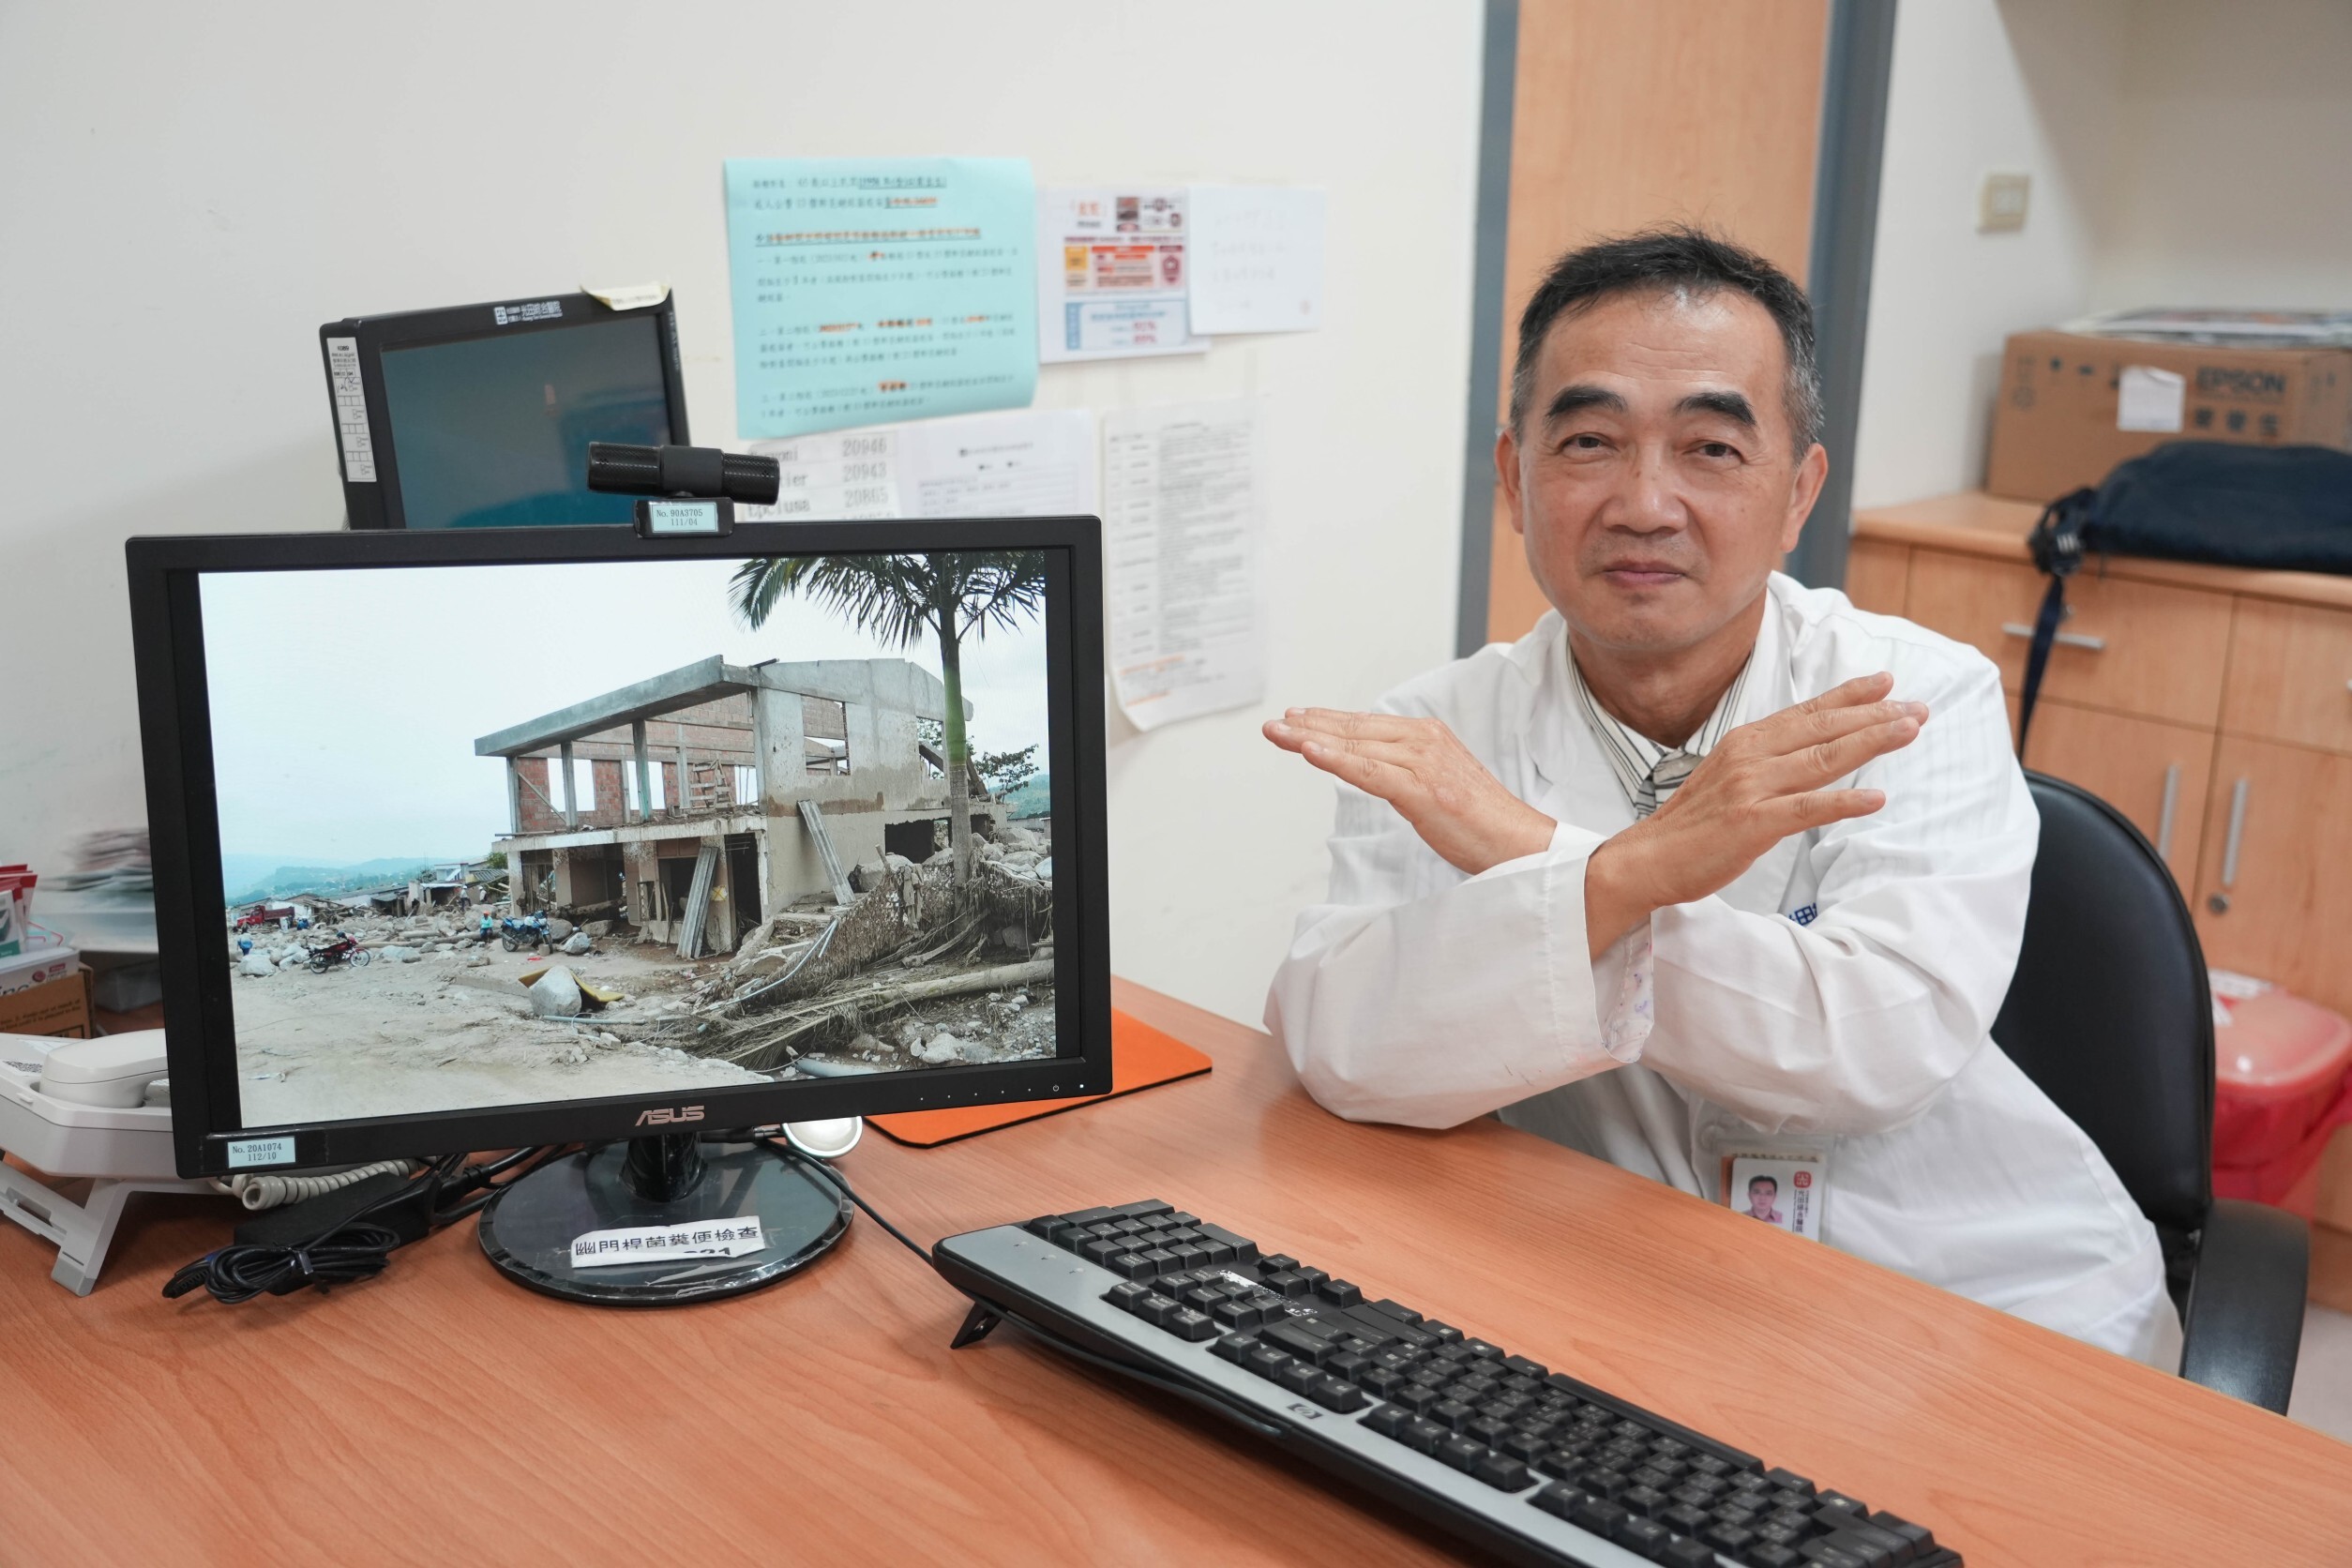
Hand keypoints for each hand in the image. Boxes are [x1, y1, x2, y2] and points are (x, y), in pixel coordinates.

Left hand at [1265, 708, 1554, 874]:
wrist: (1518, 842)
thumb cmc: (1479, 821)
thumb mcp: (1437, 784)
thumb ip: (1406, 771)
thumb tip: (1373, 769)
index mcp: (1428, 736)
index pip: (1366, 725)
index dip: (1327, 721)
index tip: (1296, 719)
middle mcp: (1423, 741)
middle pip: (1354, 729)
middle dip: (1310, 725)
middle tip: (1274, 723)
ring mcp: (1422, 762)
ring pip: (1355, 746)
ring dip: (1311, 738)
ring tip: (1279, 733)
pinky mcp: (1421, 789)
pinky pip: (1368, 771)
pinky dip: (1336, 759)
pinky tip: (1309, 751)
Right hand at [1583, 673, 1926, 956]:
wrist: (1647, 858)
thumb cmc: (1691, 825)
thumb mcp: (1729, 779)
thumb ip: (1767, 763)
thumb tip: (1809, 754)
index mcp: (1745, 743)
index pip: (1807, 712)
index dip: (1850, 696)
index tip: (1888, 684)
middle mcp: (1750, 756)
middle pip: (1823, 728)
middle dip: (1875, 715)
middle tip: (1918, 707)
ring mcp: (1751, 788)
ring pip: (1822, 759)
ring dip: (1870, 742)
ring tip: (1909, 732)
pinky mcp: (1752, 822)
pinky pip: (1807, 808)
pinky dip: (1844, 802)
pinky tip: (1876, 798)